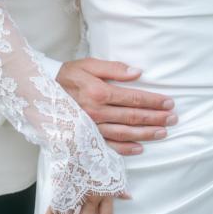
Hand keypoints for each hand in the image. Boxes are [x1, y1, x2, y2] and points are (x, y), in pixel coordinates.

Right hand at [57, 58, 176, 155]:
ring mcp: (91, 127)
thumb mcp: (89, 64)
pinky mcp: (86, 137)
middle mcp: (97, 112)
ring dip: (146, 133)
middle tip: (173, 119)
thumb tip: (138, 72)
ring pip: (125, 133)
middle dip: (156, 118)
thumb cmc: (68, 75)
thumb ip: (114, 68)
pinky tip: (140, 147)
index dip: (154, 101)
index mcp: (99, 92)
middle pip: (133, 117)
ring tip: (163, 132)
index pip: (134, 98)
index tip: (169, 103)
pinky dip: (126, 148)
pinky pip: (109, 145)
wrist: (39, 92)